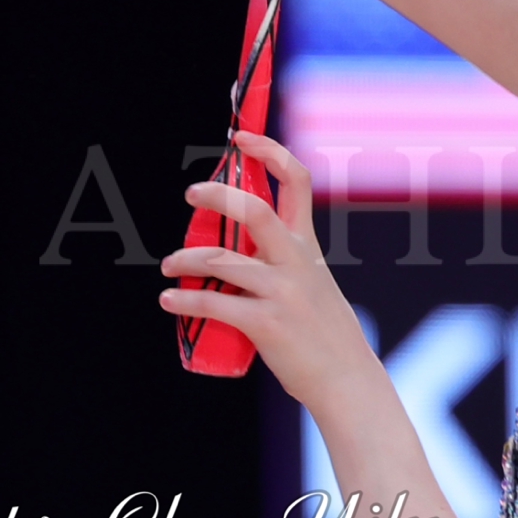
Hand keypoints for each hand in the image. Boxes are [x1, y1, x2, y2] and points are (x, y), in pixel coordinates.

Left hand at [161, 131, 377, 408]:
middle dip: (218, 196)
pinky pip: (213, 303)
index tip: (242, 137)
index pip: (298, 182)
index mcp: (308, 248)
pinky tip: (170, 300)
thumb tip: (231, 252)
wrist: (346, 380)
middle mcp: (297, 263)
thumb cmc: (323, 334)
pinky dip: (184, 299)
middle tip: (192, 194)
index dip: (270, 151)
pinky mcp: (265, 324)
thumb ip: (280, 265)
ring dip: (185, 259)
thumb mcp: (312, 286)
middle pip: (255, 210)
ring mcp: (282, 292)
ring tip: (171, 267)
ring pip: (222, 259)